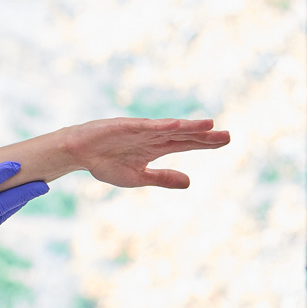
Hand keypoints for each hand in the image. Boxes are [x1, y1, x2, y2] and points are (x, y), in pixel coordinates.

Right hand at [58, 117, 229, 188]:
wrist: (78, 153)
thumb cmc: (105, 163)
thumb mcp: (137, 177)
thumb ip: (163, 178)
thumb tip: (190, 182)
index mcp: (155, 148)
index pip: (186, 143)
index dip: (205, 143)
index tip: (225, 141)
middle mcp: (152, 136)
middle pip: (184, 134)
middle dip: (205, 135)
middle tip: (228, 135)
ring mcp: (141, 130)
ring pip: (169, 128)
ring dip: (188, 126)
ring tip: (209, 124)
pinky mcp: (126, 126)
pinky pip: (147, 126)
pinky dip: (162, 125)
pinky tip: (178, 125)